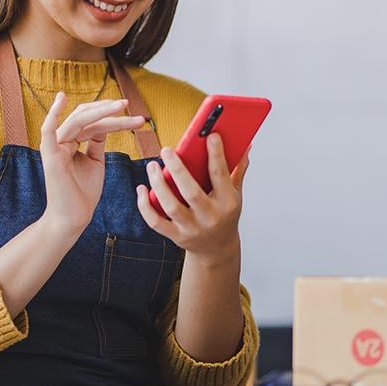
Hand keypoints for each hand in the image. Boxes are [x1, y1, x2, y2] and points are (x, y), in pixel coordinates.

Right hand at [40, 93, 146, 236]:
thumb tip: (104, 125)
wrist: (74, 218)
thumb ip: (96, 142)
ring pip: (79, 120)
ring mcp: (55, 146)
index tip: (137, 118)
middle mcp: (62, 140)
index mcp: (72, 141)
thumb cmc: (83, 193)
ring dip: (101, 111)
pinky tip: (61, 98)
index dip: (114, 117)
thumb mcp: (95, 162)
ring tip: (123, 106)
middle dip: (109, 110)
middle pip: (87, 117)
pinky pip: (48, 130)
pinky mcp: (50, 155)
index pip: (93, 122)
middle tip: (128, 104)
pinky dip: (52, 113)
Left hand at [136, 132, 249, 265]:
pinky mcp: (176, 236)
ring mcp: (192, 228)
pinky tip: (141, 189)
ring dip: (158, 184)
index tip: (210, 136)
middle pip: (191, 192)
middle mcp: (210, 217)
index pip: (220, 175)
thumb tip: (245, 145)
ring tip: (152, 166)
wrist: (217, 250)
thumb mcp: (235, 195)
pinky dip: (145, 206)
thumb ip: (237, 170)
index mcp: (227, 203)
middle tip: (166, 150)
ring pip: (171, 206)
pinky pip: (156, 221)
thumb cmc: (225, 216)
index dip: (216, 154)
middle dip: (177, 169)